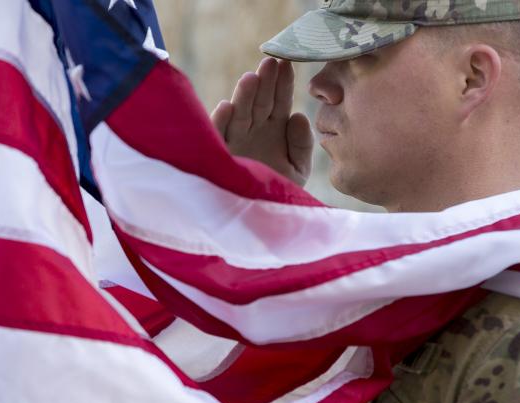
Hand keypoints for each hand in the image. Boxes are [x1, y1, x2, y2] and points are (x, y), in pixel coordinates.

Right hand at [211, 57, 313, 186]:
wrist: (258, 221)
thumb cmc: (278, 194)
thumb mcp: (297, 170)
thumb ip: (301, 145)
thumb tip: (297, 116)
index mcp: (274, 130)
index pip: (279, 101)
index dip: (283, 84)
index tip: (287, 65)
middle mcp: (253, 131)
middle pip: (259, 102)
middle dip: (265, 83)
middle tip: (271, 63)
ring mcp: (234, 140)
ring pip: (239, 114)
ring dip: (244, 96)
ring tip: (252, 78)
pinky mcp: (218, 155)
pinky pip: (218, 136)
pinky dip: (221, 122)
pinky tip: (228, 107)